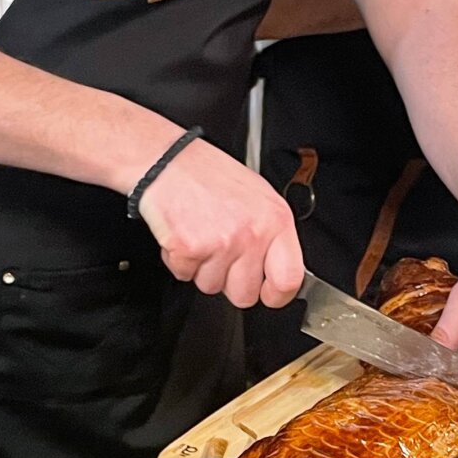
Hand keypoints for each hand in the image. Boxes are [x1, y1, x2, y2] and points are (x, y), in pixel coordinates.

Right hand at [138, 139, 303, 307]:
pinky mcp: (190, 248)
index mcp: (275, 221)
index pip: (290, 279)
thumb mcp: (258, 197)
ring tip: (201, 236)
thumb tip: (279, 269)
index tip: (269, 294)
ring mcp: (221, 243)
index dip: (277, 295)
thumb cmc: (210, 176)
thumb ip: (272, 234)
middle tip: (222, 255)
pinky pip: (185, 276)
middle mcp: (252, 234)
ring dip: (202, 269)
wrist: (167, 162)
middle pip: (245, 295)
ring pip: (212, 287)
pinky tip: (184, 235)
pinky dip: (179, 261)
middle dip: (230, 282)